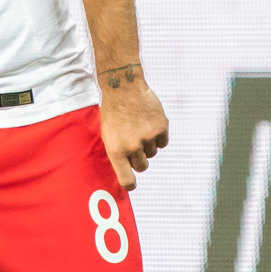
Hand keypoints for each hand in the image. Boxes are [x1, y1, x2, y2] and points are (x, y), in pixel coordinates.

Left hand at [100, 73, 168, 189]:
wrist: (124, 88)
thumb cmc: (113, 113)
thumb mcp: (107, 135)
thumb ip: (117, 153)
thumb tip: (126, 171)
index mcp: (116, 151)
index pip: (127, 180)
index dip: (130, 184)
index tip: (131, 183)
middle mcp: (133, 147)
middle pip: (142, 167)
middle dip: (139, 159)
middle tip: (134, 144)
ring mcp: (148, 138)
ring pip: (152, 153)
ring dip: (148, 145)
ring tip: (139, 128)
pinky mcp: (161, 128)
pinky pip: (163, 143)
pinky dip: (158, 136)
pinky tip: (149, 124)